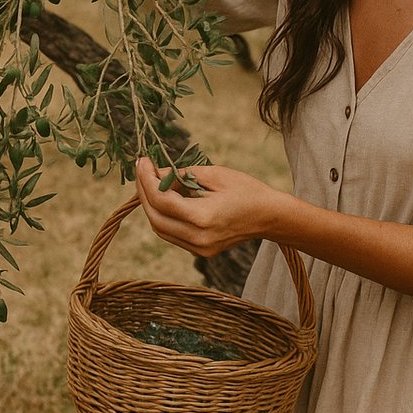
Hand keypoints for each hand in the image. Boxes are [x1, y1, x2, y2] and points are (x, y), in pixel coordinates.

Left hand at [133, 157, 281, 257]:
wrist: (270, 216)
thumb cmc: (246, 190)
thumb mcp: (214, 174)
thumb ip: (180, 175)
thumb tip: (154, 172)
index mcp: (203, 218)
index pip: (162, 200)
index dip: (147, 180)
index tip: (142, 161)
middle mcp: (198, 238)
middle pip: (156, 218)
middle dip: (143, 192)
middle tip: (141, 169)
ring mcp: (199, 249)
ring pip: (160, 229)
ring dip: (150, 205)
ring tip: (149, 180)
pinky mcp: (200, 251)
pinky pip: (171, 234)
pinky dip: (163, 215)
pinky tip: (164, 197)